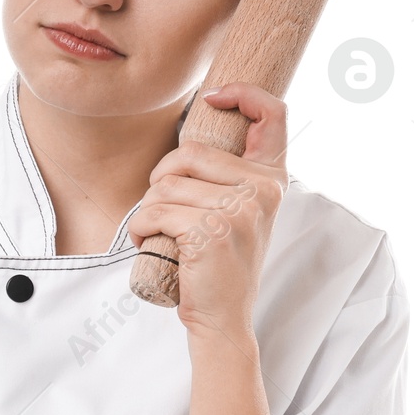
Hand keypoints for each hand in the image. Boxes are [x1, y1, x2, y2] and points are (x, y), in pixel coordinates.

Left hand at [127, 83, 288, 338]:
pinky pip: (154, 211)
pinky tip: (149, 244)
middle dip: (161, 180)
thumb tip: (207, 117)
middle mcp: (263, 191)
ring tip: (159, 234)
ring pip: (165, 186)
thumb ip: (233, 174)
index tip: (212, 99)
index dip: (243, 94)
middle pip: (189, 154)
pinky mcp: (211, 232)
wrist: (223, 319)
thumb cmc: (222, 264)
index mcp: (272, 180)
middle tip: (163, 209)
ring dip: (148, 211)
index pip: (273, 114)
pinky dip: (140, 228)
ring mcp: (239, 210)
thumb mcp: (240, 212)